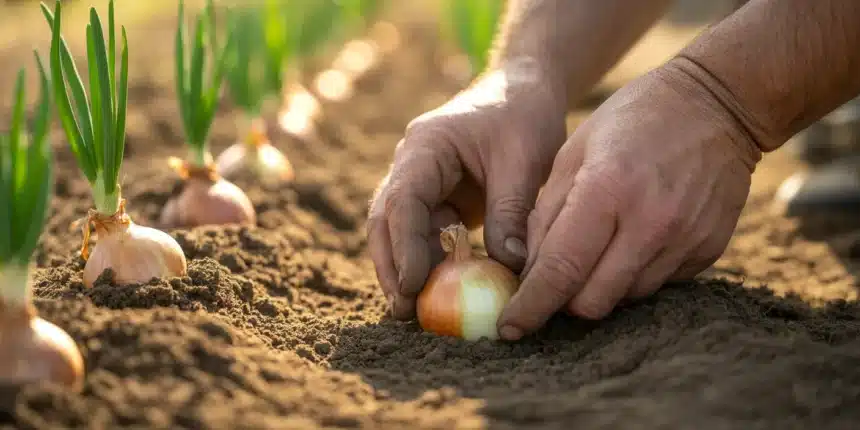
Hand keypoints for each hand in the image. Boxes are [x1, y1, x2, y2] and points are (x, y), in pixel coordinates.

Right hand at [368, 58, 567, 319]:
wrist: (524, 91)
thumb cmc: (524, 116)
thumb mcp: (524, 160)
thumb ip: (511, 212)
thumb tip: (508, 270)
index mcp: (426, 146)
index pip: (404, 200)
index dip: (404, 245)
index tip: (413, 285)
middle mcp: (413, 166)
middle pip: (387, 220)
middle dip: (391, 265)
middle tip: (403, 309)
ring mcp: (422, 183)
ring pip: (401, 231)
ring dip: (406, 268)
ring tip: (415, 310)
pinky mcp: (438, 200)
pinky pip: (426, 235)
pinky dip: (431, 262)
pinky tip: (440, 292)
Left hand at [496, 60, 762, 340]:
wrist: (717, 104)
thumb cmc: (632, 120)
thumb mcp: (573, 151)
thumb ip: (547, 214)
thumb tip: (528, 272)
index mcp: (606, 189)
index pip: (560, 269)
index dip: (530, 306)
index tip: (509, 328)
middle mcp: (649, 222)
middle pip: (592, 301)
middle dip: (563, 300)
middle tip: (554, 280)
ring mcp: (685, 240)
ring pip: (624, 298)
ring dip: (600, 286)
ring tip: (600, 246)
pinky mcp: (708, 250)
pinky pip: (658, 284)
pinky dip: (635, 273)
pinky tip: (635, 238)